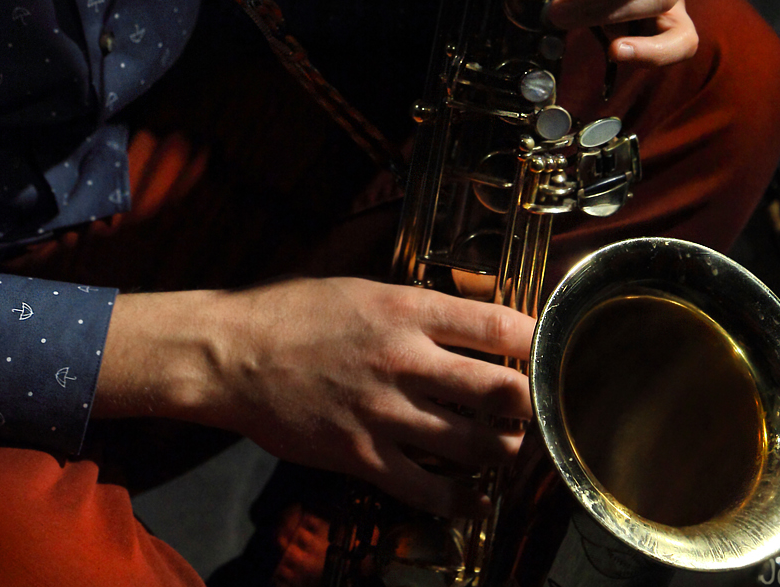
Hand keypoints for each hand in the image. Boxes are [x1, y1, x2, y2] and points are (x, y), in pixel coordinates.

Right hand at [96, 277, 533, 515]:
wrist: (232, 354)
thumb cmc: (290, 311)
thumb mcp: (356, 281)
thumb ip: (409, 298)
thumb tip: (457, 298)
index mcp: (405, 308)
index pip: (496, 323)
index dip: (534, 340)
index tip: (546, 347)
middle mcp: (405, 359)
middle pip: (499, 390)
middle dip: (529, 404)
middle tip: (537, 408)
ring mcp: (385, 412)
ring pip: (473, 444)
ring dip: (502, 451)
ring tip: (510, 449)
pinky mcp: (362, 455)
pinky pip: (427, 488)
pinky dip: (458, 498)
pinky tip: (471, 497)